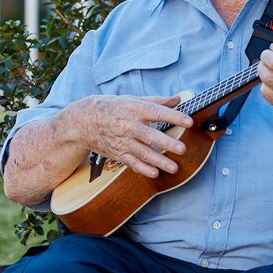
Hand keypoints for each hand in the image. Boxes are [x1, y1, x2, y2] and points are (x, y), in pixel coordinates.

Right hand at [64, 93, 194, 178]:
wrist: (83, 121)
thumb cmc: (111, 108)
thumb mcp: (131, 99)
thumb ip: (156, 101)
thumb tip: (177, 99)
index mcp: (135, 109)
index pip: (157, 112)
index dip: (174, 117)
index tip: (189, 121)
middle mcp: (129, 125)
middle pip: (151, 136)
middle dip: (167, 143)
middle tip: (182, 149)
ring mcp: (123, 141)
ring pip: (143, 153)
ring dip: (159, 161)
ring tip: (174, 167)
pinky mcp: (118, 153)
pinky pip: (132, 162)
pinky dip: (143, 169)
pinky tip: (154, 173)